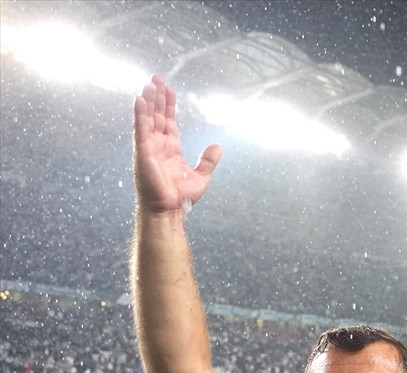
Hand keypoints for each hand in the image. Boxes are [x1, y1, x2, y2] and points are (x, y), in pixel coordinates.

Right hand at [133, 75, 221, 214]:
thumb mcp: (201, 176)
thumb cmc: (180, 197)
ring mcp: (148, 147)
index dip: (168, 104)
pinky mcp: (142, 152)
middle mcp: (157, 144)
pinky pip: (140, 129)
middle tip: (156, 77)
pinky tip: (139, 100)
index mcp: (170, 148)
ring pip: (147, 118)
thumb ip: (208, 160)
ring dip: (148, 100)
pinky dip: (139, 114)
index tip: (168, 88)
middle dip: (157, 96)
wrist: (169, 210)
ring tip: (149, 83)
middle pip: (157, 114)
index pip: (168, 120)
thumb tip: (218, 146)